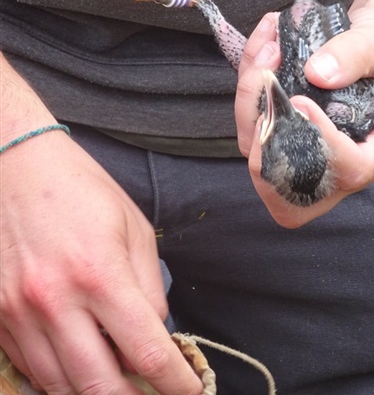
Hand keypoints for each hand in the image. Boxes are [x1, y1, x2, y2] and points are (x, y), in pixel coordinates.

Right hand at [0, 131, 201, 394]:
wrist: (14, 166)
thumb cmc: (82, 190)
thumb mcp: (133, 227)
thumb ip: (148, 286)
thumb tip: (157, 334)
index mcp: (100, 274)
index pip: (146, 352)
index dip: (175, 383)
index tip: (191, 393)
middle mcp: (55, 301)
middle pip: (99, 387)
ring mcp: (19, 314)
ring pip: (59, 388)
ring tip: (120, 389)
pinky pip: (30, 370)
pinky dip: (58, 381)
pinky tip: (79, 373)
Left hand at [235, 9, 373, 227]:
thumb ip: (354, 55)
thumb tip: (317, 74)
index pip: (351, 172)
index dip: (320, 144)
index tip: (302, 100)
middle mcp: (346, 161)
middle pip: (294, 188)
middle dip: (265, 147)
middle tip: (267, 92)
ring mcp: (314, 151)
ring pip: (264, 157)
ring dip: (251, 105)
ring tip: (266, 53)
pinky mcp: (291, 134)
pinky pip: (257, 129)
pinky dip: (249, 91)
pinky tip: (261, 50)